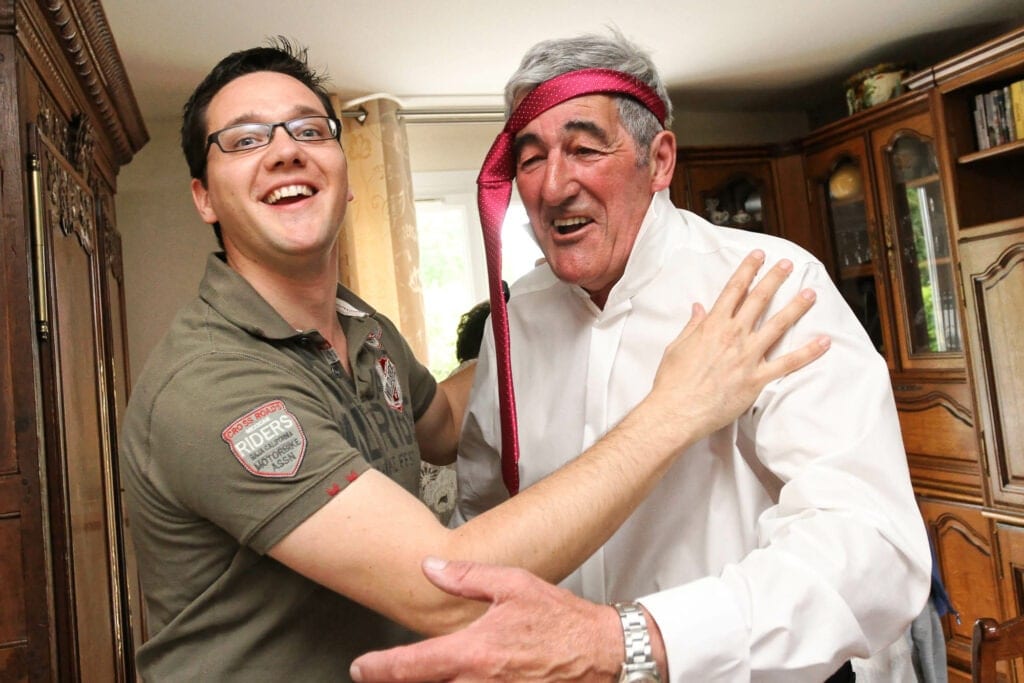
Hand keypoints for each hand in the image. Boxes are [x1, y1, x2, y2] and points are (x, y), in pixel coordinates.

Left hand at [350, 558, 622, 681]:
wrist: (603, 653)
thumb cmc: (562, 621)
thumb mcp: (513, 585)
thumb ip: (467, 578)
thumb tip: (431, 567)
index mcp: (473, 652)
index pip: (410, 666)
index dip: (377, 669)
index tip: (360, 667)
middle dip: (400, 681)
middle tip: (382, 672)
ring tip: (419, 674)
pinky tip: (461, 676)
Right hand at [646, 249, 828, 438]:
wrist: (676, 411)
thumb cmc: (672, 382)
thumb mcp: (676, 347)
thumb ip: (692, 326)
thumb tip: (699, 308)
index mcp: (712, 325)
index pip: (734, 289)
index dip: (748, 270)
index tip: (758, 257)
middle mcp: (733, 336)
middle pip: (759, 300)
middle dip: (775, 279)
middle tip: (788, 265)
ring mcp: (747, 356)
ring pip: (778, 325)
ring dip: (796, 307)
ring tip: (810, 294)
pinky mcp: (757, 378)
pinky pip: (788, 363)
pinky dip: (808, 352)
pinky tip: (823, 342)